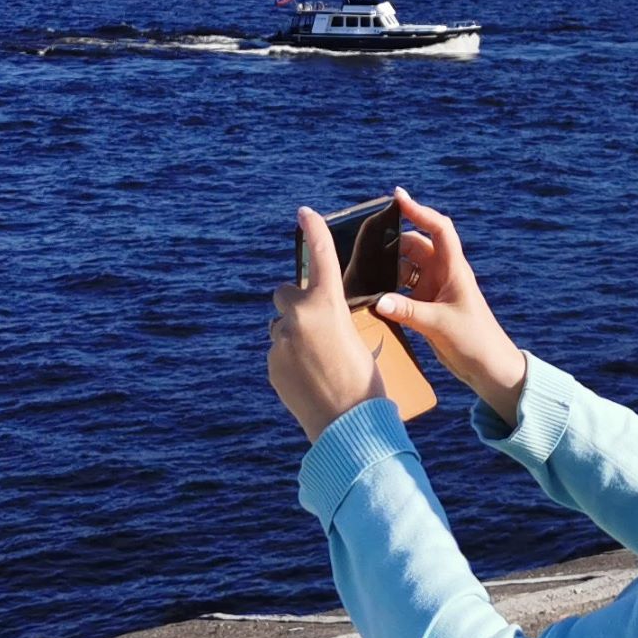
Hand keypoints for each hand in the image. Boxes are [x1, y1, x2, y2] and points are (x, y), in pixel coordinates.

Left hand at [271, 206, 387, 443]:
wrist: (348, 425)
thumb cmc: (365, 382)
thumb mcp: (356, 339)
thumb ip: (331, 321)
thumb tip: (312, 324)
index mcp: (328, 304)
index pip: (321, 257)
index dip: (314, 231)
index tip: (304, 212)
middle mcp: (299, 316)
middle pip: (286, 293)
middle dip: (295, 302)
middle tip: (316, 325)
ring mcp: (281, 340)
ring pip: (282, 326)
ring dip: (294, 335)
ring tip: (319, 362)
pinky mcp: (272, 363)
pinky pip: (279, 352)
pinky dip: (291, 360)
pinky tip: (309, 379)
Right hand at [370, 187, 530, 430]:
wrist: (488, 367)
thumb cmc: (475, 340)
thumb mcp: (441, 324)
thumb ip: (409, 312)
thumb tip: (378, 301)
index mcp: (453, 269)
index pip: (438, 229)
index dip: (420, 211)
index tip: (397, 197)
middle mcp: (443, 274)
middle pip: (415, 246)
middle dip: (393, 241)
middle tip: (364, 240)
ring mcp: (434, 291)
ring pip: (406, 268)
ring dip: (388, 267)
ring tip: (361, 264)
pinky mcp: (426, 308)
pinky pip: (403, 290)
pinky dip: (388, 289)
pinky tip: (370, 293)